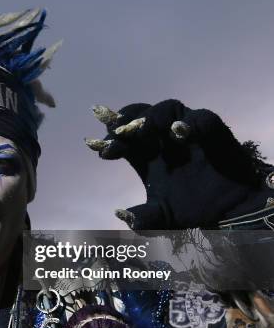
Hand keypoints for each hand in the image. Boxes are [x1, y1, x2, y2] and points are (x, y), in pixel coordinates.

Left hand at [85, 99, 268, 228]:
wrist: (228, 211)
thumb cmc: (190, 209)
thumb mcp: (162, 219)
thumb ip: (143, 219)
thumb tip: (120, 214)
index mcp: (144, 155)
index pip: (121, 139)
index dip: (109, 141)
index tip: (99, 150)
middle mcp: (161, 138)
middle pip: (138, 115)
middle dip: (126, 119)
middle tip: (118, 132)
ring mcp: (186, 131)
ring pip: (167, 108)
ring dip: (153, 117)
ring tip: (145, 130)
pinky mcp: (211, 130)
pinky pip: (202, 118)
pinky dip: (191, 122)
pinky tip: (179, 131)